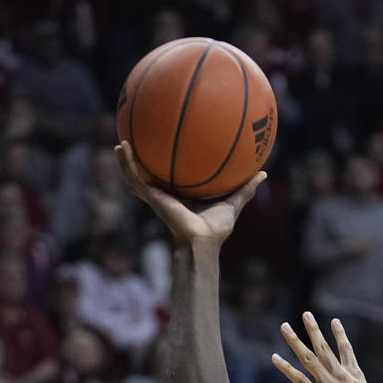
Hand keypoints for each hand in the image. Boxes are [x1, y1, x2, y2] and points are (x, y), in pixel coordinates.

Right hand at [114, 141, 265, 246]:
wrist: (203, 241)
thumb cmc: (216, 229)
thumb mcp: (232, 203)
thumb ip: (246, 189)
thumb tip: (263, 173)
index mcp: (181, 196)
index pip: (172, 178)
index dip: (166, 164)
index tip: (164, 146)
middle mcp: (166, 195)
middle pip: (150, 176)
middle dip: (142, 162)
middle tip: (135, 141)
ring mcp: (156, 196)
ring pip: (136, 177)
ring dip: (126, 161)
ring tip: (119, 142)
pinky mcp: (152, 197)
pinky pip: (135, 178)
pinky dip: (126, 163)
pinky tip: (121, 147)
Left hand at [272, 312, 382, 382]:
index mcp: (356, 377)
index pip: (346, 350)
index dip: (340, 335)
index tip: (334, 321)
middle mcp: (340, 376)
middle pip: (323, 347)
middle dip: (313, 330)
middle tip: (305, 314)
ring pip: (308, 358)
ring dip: (295, 341)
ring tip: (284, 327)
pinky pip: (298, 379)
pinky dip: (286, 368)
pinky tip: (274, 358)